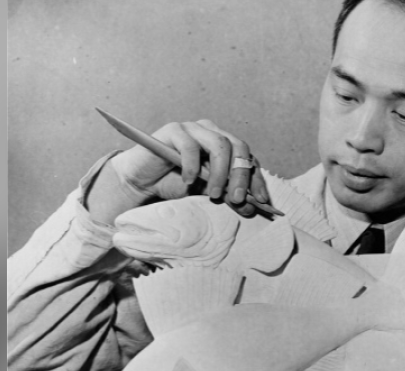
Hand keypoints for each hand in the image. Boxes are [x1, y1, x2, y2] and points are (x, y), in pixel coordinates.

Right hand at [89, 119, 271, 223]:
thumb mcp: (207, 193)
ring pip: (219, 144)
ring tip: (214, 194)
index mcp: (225, 146)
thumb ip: (229, 196)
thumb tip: (252, 207)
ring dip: (220, 172)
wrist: (142, 182)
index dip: (256, 179)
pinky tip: (189, 182)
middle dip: (241, 175)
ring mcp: (194, 128)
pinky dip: (193, 166)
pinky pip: (190, 145)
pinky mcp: (174, 130)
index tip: (261, 200)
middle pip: (238, 148)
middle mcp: (213, 132)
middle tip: (238, 199)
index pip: (248, 158)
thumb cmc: (175, 185)